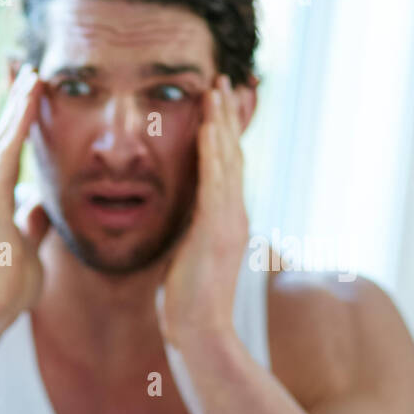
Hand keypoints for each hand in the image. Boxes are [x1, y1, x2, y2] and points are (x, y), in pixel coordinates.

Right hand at [0, 63, 50, 319]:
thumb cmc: (5, 289)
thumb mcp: (29, 249)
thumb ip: (33, 224)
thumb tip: (42, 205)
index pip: (10, 155)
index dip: (20, 124)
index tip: (33, 94)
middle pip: (4, 139)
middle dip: (16, 104)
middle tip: (29, 69)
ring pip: (3, 140)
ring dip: (18, 105)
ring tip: (32, 74)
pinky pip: (5, 154)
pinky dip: (17, 124)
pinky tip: (29, 99)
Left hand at [159, 74, 248, 347]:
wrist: (200, 334)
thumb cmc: (189, 307)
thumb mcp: (187, 262)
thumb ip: (189, 239)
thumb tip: (181, 228)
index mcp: (225, 222)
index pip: (225, 168)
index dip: (223, 134)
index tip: (217, 104)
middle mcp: (233, 215)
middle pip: (232, 154)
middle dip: (227, 115)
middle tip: (223, 80)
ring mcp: (228, 221)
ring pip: (227, 159)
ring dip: (221, 121)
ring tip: (216, 88)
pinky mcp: (216, 229)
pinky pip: (216, 181)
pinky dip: (213, 152)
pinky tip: (208, 126)